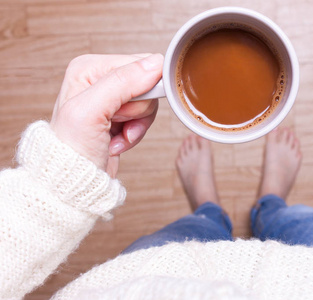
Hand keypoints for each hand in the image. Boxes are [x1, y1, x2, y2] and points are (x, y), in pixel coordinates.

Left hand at [50, 53, 162, 177]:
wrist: (74, 183)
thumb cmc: (71, 151)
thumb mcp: (92, 111)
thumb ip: (122, 82)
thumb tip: (155, 63)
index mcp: (89, 67)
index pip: (140, 64)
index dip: (141, 91)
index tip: (123, 111)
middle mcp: (99, 78)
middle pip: (147, 84)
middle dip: (137, 110)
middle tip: (116, 123)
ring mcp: (110, 98)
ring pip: (148, 102)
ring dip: (136, 125)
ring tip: (115, 134)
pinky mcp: (119, 115)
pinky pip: (145, 118)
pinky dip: (134, 134)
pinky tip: (116, 141)